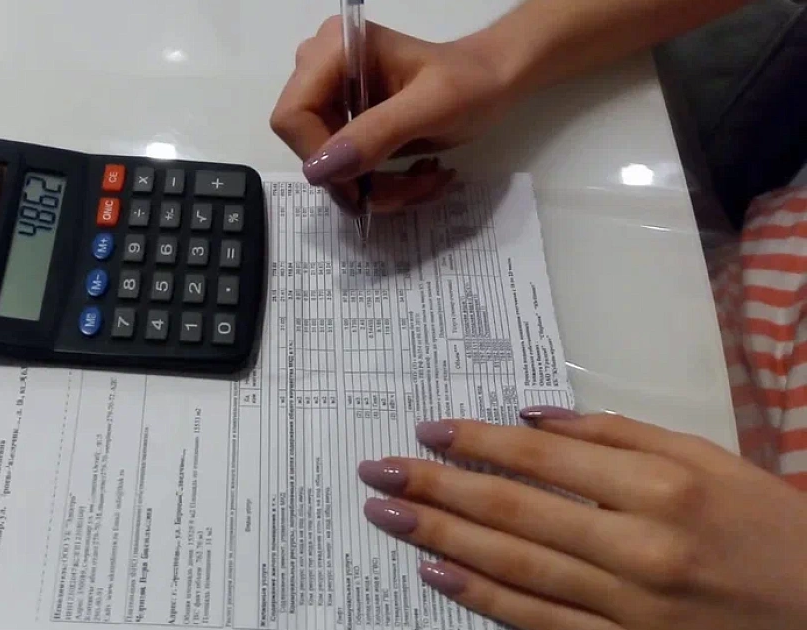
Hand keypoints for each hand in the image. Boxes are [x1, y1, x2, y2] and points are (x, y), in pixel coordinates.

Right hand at [270, 16, 514, 211]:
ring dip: (376, 188)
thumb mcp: (432, 107)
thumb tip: (321, 170)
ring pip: (327, 167)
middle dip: (357, 180)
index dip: (321, 158)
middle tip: (410, 187)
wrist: (492, 82)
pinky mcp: (342, 123)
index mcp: (334, 49)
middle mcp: (320, 70)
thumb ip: (376, 134)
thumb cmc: (471, 83)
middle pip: (308, 147)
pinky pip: (343, 169)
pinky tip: (414, 176)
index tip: (366, 183)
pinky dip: (379, 184)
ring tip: (423, 181)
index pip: (292, 116)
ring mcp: (330, 99)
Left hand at [358, 409, 806, 629]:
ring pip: (516, 567)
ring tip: (389, 516)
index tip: (428, 431)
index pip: (543, 462)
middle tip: (379, 470)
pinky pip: (540, 622)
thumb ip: (617, 435)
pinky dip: (484, 597)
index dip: (477, 443)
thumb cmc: (765, 526)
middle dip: (437, 489)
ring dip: (443, 539)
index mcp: (663, 488)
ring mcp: (629, 607)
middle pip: (515, 513)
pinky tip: (438, 575)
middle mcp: (640, 548)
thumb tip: (530, 419)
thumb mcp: (706, 459)